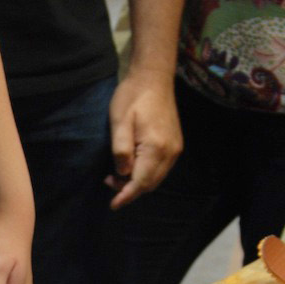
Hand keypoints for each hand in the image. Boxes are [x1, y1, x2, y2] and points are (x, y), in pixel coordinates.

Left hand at [105, 70, 182, 207]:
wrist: (153, 78)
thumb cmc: (132, 97)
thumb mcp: (119, 122)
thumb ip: (120, 150)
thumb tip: (122, 173)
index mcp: (156, 148)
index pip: (141, 182)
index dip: (126, 195)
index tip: (113, 205)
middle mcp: (170, 152)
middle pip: (150, 184)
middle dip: (130, 190)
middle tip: (109, 182)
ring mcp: (175, 149)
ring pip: (156, 178)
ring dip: (138, 183)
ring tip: (117, 175)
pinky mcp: (175, 144)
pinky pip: (160, 169)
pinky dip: (146, 174)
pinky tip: (132, 167)